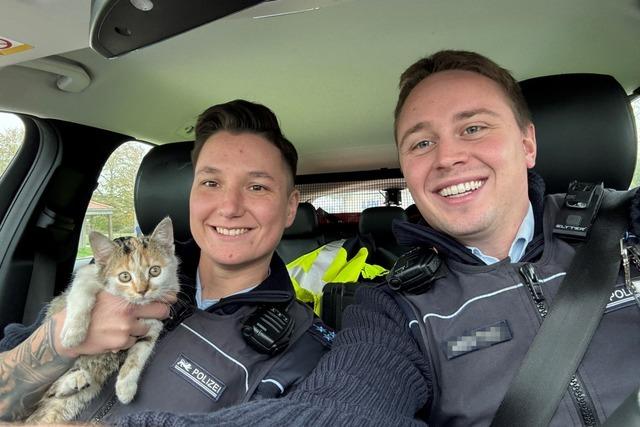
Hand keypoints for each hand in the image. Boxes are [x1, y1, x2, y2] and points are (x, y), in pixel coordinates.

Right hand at [52, 291, 173, 357]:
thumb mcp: (104, 291)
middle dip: (161, 313)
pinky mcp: (122, 341)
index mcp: (124, 295)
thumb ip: (123, 290)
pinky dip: (127, 340)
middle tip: (156, 314)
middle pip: (161, 312)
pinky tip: (114, 335)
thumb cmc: (87, 309)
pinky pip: (134, 341)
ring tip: (123, 326)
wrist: (68, 331)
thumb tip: (145, 287)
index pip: (156, 295)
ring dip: (140, 328)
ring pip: (147, 328)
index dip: (165, 298)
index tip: (169, 299)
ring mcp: (127, 327)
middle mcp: (128, 310)